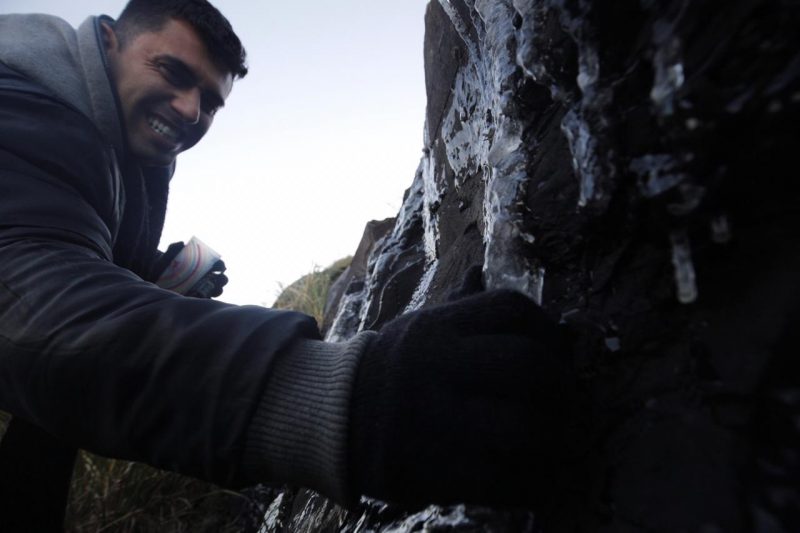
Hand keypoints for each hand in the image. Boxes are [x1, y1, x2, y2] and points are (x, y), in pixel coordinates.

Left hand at [152, 242, 227, 298]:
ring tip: (213, 289)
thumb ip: (174, 248)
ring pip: (215, 291)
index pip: (218, 265)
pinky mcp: (194, 299)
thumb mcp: (168, 255)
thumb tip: (181, 243)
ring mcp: (200, 289)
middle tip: (219, 279)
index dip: (221, 265)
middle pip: (220, 279)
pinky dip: (204, 299)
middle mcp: (205, 278)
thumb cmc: (163, 264)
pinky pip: (203, 301)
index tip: (221, 266)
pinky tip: (200, 297)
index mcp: (203, 266)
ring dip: (217, 290)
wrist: (154, 276)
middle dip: (223, 280)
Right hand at [348, 290, 572, 507]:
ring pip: (526, 427)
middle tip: (567, 402)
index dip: (549, 330)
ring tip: (557, 441)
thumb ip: (460, 307)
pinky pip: (506, 480)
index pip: (513, 308)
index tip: (558, 352)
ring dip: (556, 438)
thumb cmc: (393, 371)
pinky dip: (533, 482)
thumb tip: (484, 271)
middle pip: (530, 365)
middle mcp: (438, 365)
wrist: (333, 419)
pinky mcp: (436, 470)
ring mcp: (437, 419)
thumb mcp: (420, 327)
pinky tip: (533, 475)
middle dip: (563, 386)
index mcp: (438, 327)